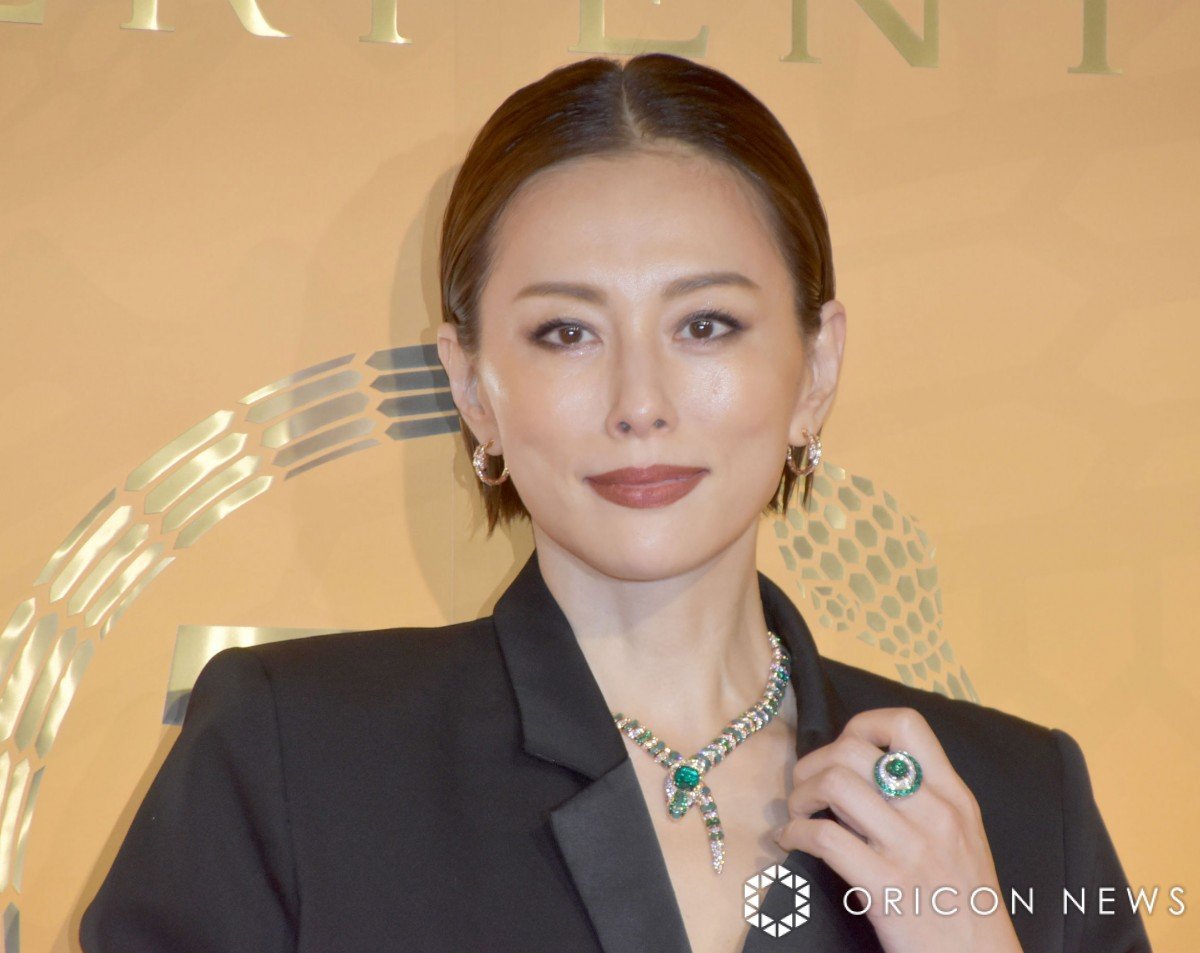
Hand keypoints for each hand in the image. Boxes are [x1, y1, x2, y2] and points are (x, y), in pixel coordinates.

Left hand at [772, 707, 1023, 952]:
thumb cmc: (962, 900)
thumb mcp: (959, 836)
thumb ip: (920, 800)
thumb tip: (858, 771)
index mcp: (954, 795)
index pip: (906, 725)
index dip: (861, 725)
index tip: (841, 748)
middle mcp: (936, 814)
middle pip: (854, 750)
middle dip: (814, 762)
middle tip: (805, 787)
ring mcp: (912, 850)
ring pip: (835, 784)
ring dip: (800, 796)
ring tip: (799, 814)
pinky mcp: (886, 888)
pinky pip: (824, 839)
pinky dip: (794, 834)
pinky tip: (791, 842)